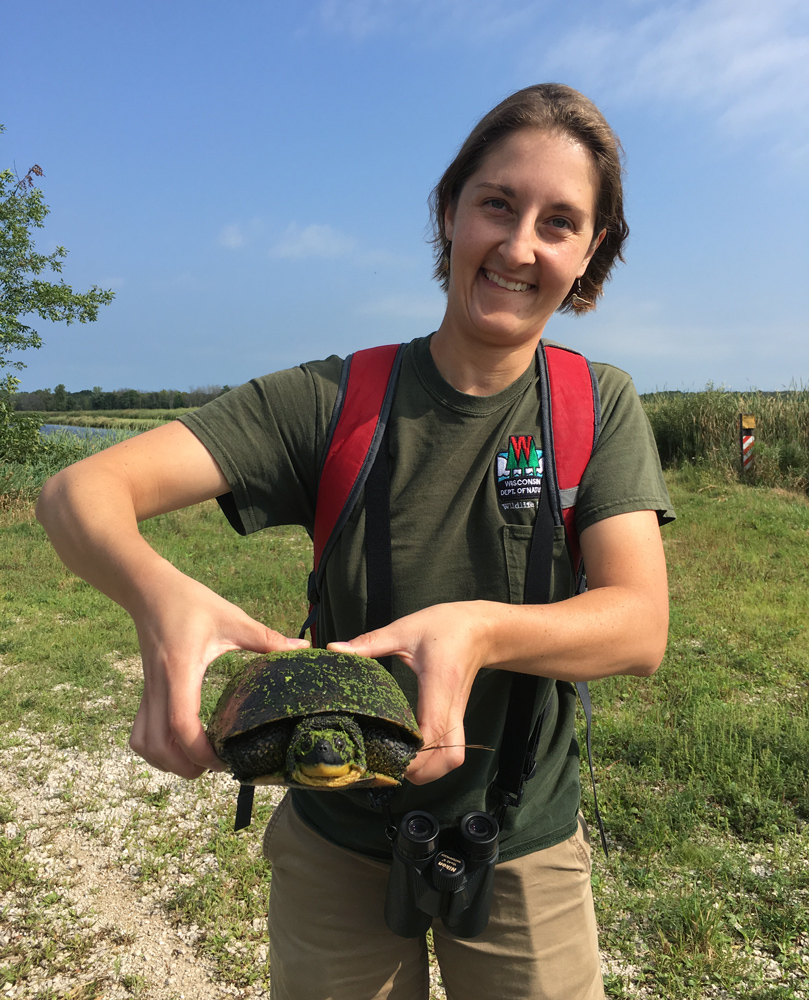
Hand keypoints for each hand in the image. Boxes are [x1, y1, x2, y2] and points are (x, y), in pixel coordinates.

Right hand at [128, 564, 308, 778]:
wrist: (150, 590)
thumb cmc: (190, 602)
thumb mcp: (232, 618)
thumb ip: (266, 638)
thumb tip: (301, 647)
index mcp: (181, 671)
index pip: (181, 724)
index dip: (200, 751)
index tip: (224, 761)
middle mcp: (159, 687)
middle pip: (158, 746)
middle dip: (185, 766)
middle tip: (216, 766)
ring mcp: (148, 691)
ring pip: (143, 743)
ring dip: (166, 761)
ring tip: (197, 761)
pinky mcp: (146, 691)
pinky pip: (139, 731)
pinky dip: (155, 748)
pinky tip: (178, 745)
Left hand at [328, 603, 486, 784]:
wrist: (481, 629)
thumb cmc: (444, 627)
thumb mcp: (404, 629)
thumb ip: (370, 642)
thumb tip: (334, 649)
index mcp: (440, 685)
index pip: (432, 732)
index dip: (413, 752)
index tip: (385, 754)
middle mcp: (453, 706)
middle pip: (450, 757)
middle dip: (422, 770)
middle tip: (390, 762)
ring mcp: (458, 714)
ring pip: (453, 758)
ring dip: (430, 769)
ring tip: (399, 761)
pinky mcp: (457, 717)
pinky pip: (451, 748)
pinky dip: (435, 759)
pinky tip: (412, 752)